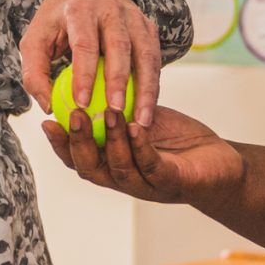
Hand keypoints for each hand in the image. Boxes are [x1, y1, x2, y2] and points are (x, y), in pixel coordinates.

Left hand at [20, 0, 163, 132]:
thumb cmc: (59, 23)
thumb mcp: (35, 40)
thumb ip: (34, 73)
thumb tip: (49, 106)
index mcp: (79, 9)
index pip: (84, 43)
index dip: (84, 74)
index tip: (82, 104)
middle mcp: (110, 8)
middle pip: (119, 46)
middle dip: (119, 80)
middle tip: (115, 111)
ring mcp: (133, 16)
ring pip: (145, 53)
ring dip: (146, 89)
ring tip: (141, 121)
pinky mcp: (148, 27)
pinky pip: (154, 58)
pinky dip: (153, 85)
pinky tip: (148, 109)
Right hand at [42, 102, 239, 205]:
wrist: (219, 162)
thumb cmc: (176, 140)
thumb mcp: (139, 119)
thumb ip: (113, 110)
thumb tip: (84, 79)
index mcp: (111, 165)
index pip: (77, 159)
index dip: (59, 144)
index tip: (46, 120)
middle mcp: (125, 180)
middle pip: (90, 169)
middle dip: (78, 143)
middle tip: (72, 115)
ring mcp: (149, 185)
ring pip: (120, 168)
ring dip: (111, 140)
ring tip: (107, 113)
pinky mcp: (174, 183)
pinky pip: (153, 167)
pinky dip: (142, 147)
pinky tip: (136, 126)